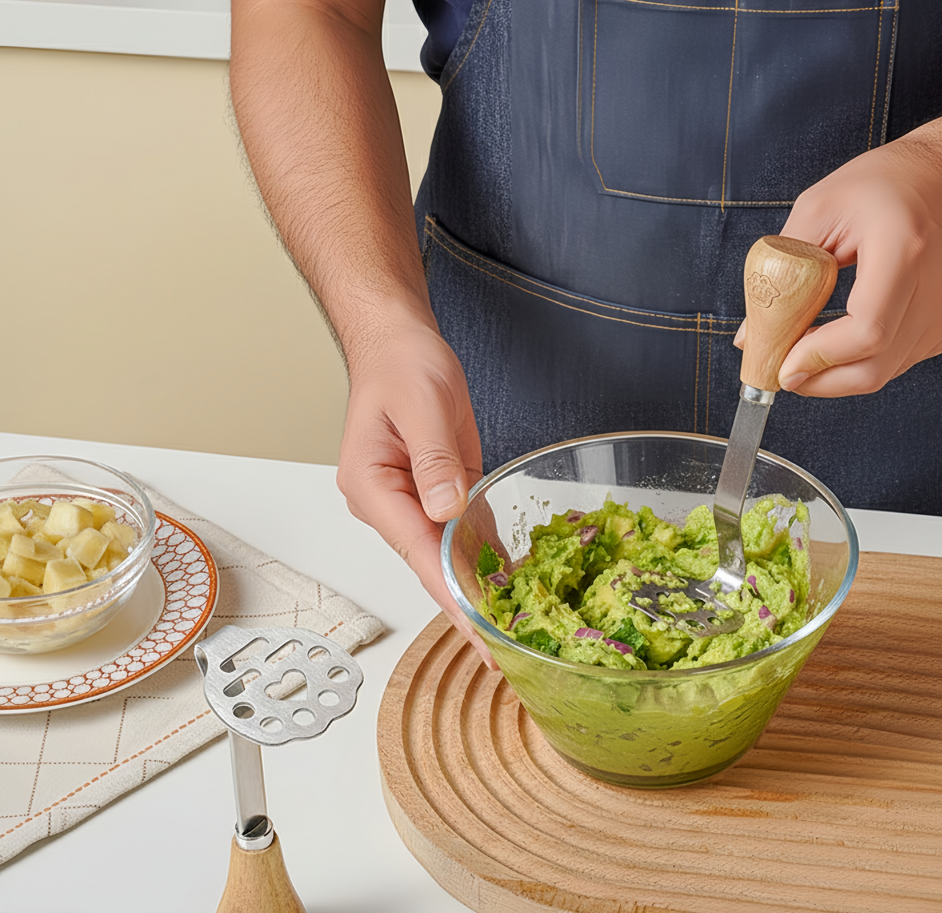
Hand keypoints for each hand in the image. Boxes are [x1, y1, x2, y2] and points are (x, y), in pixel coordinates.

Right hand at [337, 316, 494, 665]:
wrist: (399, 342)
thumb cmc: (400, 365)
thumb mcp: (422, 404)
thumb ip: (433, 460)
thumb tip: (446, 512)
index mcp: (372, 487)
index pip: (417, 554)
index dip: (452, 600)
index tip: (481, 638)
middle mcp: (388, 504)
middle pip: (431, 566)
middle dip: (468, 610)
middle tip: (506, 654)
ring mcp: (412, 501)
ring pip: (447, 555)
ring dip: (478, 591)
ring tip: (514, 633)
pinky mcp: (436, 492)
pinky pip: (460, 532)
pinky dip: (483, 557)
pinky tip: (510, 583)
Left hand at [735, 116, 941, 396]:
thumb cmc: (882, 185)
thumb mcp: (818, 209)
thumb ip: (781, 271)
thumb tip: (749, 336)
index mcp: (904, 248)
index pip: (866, 330)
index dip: (819, 358)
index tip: (781, 365)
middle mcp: (938, 286)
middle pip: (874, 365)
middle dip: (819, 381)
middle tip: (782, 373)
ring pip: (884, 372)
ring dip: (836, 374)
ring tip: (802, 353)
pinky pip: (898, 361)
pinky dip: (862, 361)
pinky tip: (839, 338)